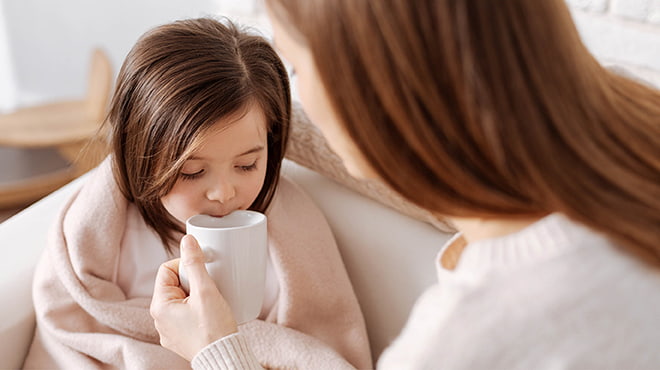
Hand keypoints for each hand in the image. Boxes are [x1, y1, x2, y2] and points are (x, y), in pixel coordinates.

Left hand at [150, 235, 237, 360]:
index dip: (186, 266)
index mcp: (159, 306)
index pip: (167, 269)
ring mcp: (169, 330)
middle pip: (174, 284)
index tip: (203, 272)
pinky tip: (210, 314)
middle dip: (193, 281)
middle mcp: (159, 319)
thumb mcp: (206, 291)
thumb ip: (195, 264)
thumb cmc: (213, 329)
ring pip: (181, 299)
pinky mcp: (180, 337)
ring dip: (196, 295)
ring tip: (212, 302)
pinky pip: (185, 314)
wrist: (223, 358)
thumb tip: (187, 240)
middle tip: (209, 288)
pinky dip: (197, 310)